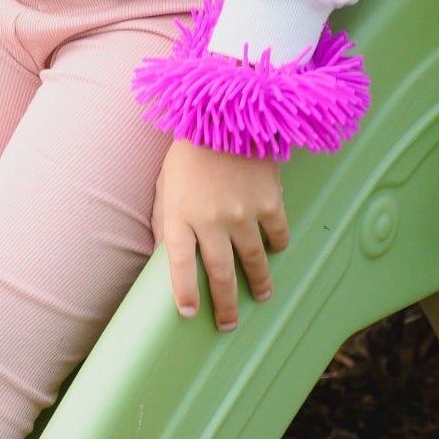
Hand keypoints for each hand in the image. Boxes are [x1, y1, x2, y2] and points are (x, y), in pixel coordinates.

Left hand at [152, 137, 288, 332]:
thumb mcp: (165, 183)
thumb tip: (161, 254)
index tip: (188, 314)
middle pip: (220, 276)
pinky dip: (277, 247)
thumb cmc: (189, 151)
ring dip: (258, 284)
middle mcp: (211, 221)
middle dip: (225, 306)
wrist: (225, 113)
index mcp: (180, 215)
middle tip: (228, 324)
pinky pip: (277, 237)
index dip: (184, 293)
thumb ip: (163, 219)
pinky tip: (274, 252)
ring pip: (253, 263)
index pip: (180, 267)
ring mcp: (243, 214)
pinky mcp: (269, 203)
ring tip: (262, 296)